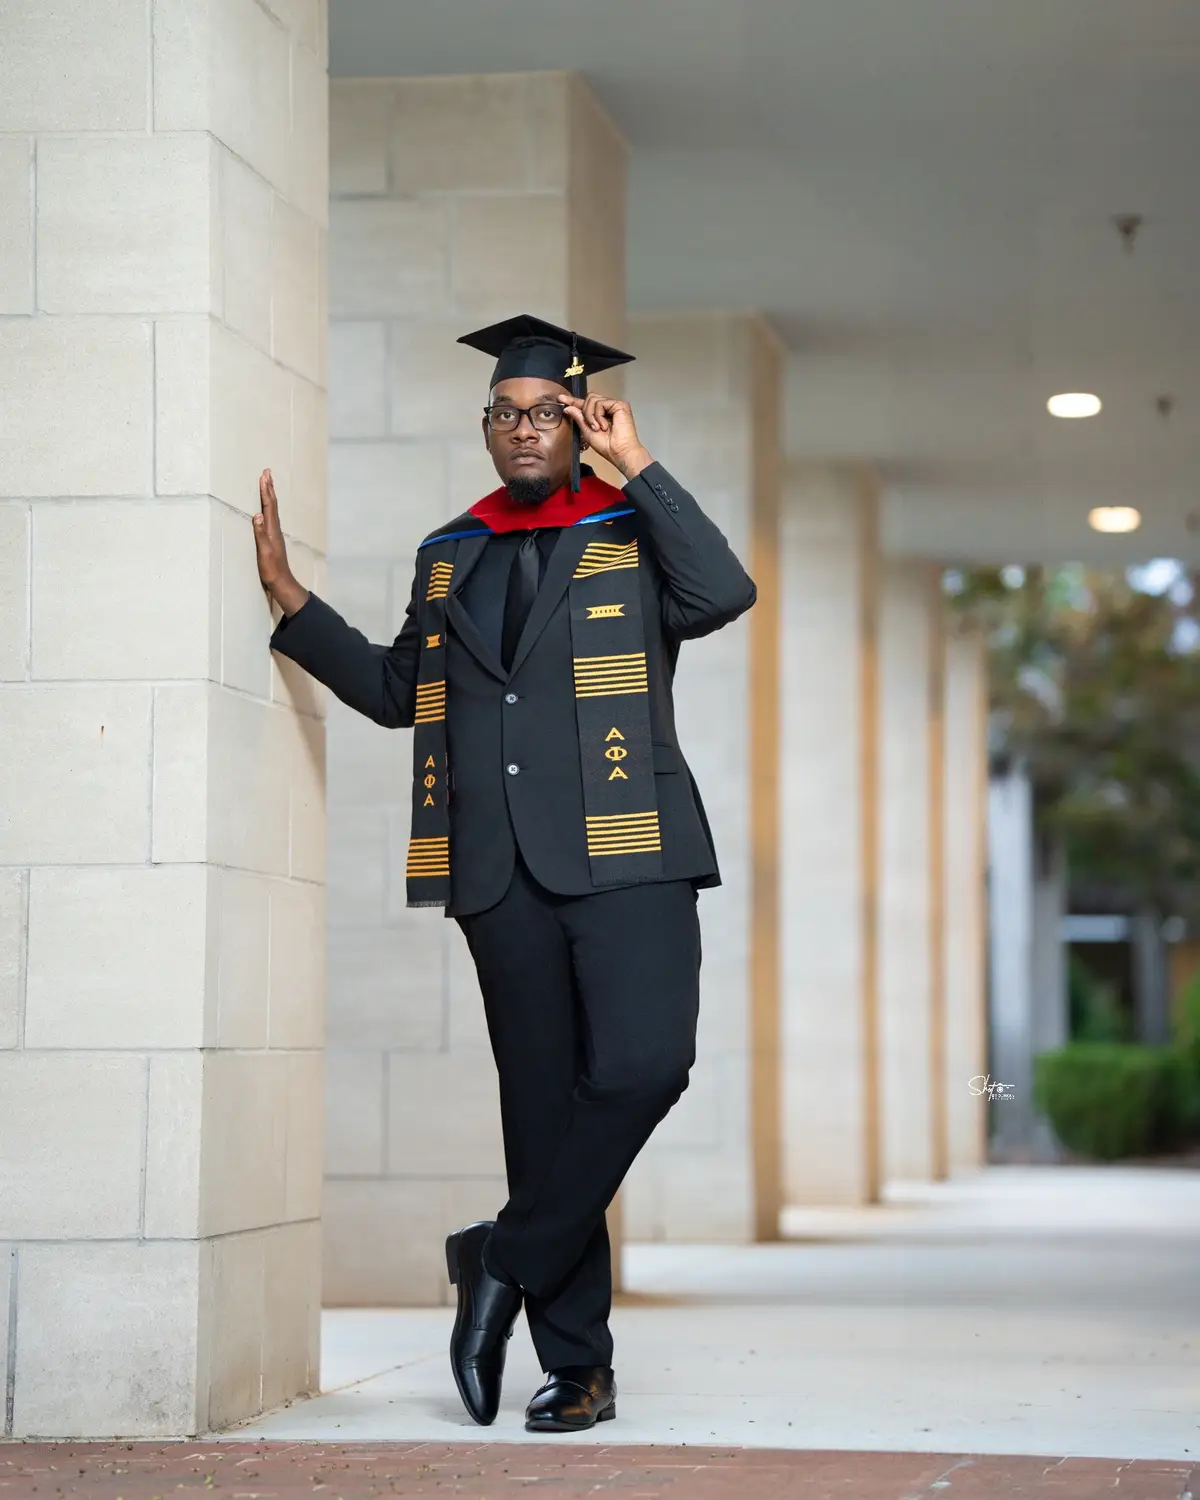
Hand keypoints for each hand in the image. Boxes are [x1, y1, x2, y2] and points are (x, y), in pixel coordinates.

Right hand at [253, 469, 308, 615]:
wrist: (281, 581)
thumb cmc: (272, 569)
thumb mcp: (264, 552)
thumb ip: (260, 534)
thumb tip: (258, 515)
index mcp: (272, 530)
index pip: (269, 506)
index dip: (266, 491)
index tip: (264, 476)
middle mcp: (275, 529)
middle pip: (272, 504)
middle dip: (269, 487)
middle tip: (267, 472)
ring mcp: (275, 533)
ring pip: (272, 509)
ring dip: (269, 495)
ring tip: (267, 484)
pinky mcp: (272, 538)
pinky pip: (270, 517)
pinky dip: (268, 507)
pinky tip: (266, 509)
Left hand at [562, 395, 652, 480]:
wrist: (619, 452)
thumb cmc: (607, 446)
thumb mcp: (587, 432)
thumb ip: (579, 418)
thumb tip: (568, 407)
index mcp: (599, 414)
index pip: (584, 404)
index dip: (572, 400)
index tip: (561, 398)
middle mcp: (607, 408)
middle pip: (588, 398)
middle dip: (585, 412)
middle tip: (591, 426)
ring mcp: (613, 405)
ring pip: (592, 399)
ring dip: (590, 415)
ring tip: (598, 428)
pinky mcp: (620, 405)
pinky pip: (600, 403)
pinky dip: (598, 415)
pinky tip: (604, 426)